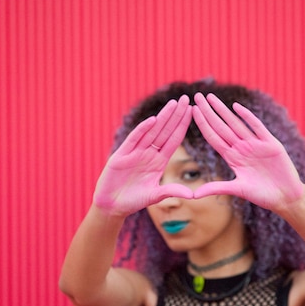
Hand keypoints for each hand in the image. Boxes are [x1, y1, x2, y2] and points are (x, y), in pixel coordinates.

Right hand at [93, 95, 193, 215]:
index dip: (183, 126)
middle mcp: (148, 153)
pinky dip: (142, 130)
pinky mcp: (121, 155)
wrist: (111, 206)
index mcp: (158, 161)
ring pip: (151, 131)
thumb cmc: (133, 200)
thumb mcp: (155, 195)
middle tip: (187, 99)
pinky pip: (134, 140)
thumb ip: (172, 191)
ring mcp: (135, 153)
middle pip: (165, 131)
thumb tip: (192, 195)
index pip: (173, 139)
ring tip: (174, 104)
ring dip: (163, 117)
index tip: (193, 112)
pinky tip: (153, 120)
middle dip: (176, 115)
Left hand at [191, 93, 304, 209]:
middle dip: (209, 112)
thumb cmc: (262, 195)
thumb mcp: (237, 190)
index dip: (203, 124)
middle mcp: (242, 148)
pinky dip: (247, 117)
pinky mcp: (271, 144)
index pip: (214, 137)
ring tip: (211, 97)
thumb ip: (216, 188)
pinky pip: (257, 127)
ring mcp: (256, 144)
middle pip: (221, 126)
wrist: (285, 197)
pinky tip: (236, 107)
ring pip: (236, 124)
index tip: (192, 111)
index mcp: (233, 158)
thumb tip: (193, 195)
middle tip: (197, 96)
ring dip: (223, 110)